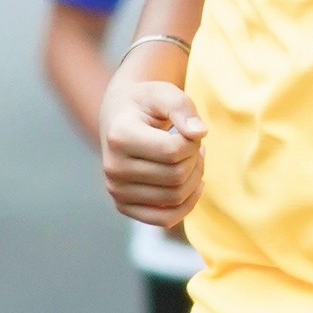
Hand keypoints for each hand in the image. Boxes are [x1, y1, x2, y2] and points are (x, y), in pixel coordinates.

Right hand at [101, 79, 205, 228]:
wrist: (120, 118)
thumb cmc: (146, 104)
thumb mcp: (164, 93)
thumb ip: (182, 107)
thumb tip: (199, 133)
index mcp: (119, 136)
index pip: (173, 152)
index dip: (193, 142)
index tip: (190, 130)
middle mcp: (113, 167)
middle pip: (176, 176)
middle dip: (195, 160)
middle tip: (193, 145)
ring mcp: (116, 190)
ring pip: (176, 198)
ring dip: (194, 178)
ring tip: (190, 159)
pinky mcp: (124, 206)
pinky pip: (165, 219)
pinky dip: (187, 204)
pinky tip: (193, 183)